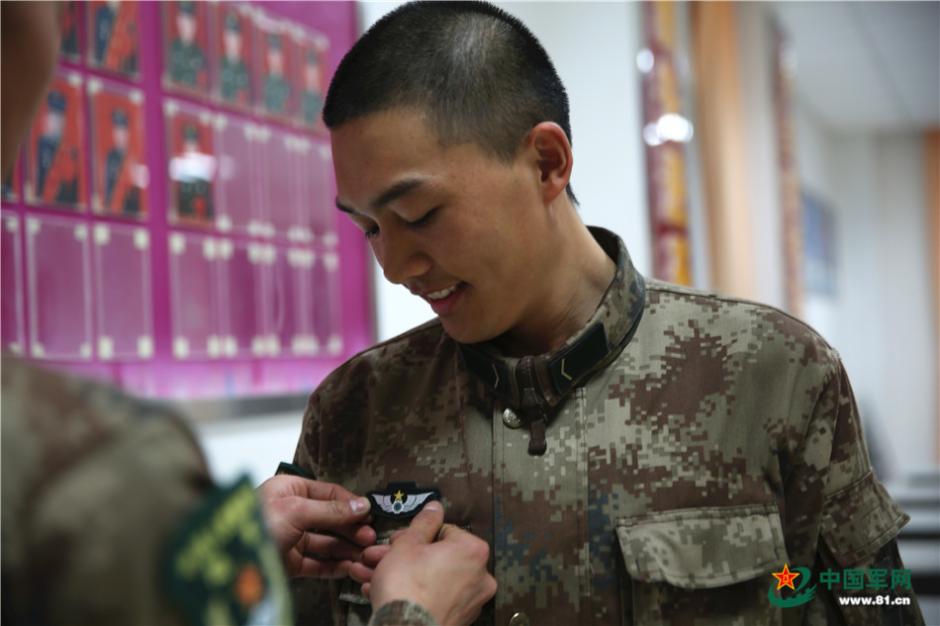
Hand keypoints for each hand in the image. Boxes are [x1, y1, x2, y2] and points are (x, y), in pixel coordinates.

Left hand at [256, 474, 375, 578]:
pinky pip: (317, 563)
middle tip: (370, 537)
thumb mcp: (296, 510)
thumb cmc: (255, 525)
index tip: (370, 514)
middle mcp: (291, 511)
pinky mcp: (289, 562)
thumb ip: (331, 510)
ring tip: (365, 554)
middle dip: (351, 528)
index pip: (329, 493)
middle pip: (330, 518)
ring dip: (347, 548)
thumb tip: (361, 505)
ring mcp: (291, 538)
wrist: (227, 562)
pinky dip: (334, 565)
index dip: (351, 503)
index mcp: (289, 490)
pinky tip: (349, 566)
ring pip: (326, 542)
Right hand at [352, 502, 496, 625]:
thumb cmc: (406, 584)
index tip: (392, 541)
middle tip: (376, 557)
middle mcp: (480, 576)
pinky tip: (379, 592)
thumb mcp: (408, 544)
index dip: (413, 535)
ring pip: (430, 579)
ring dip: (400, 575)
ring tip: (369, 575)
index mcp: (473, 551)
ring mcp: (470, 602)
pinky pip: (432, 599)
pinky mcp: (458, 621)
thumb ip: (424, 522)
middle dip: (401, 557)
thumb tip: (435, 506)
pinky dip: (410, 594)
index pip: (443, 531)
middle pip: (435, 557)